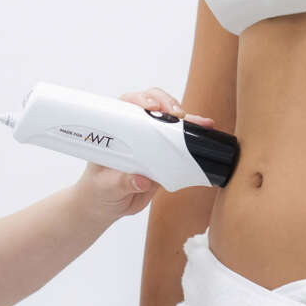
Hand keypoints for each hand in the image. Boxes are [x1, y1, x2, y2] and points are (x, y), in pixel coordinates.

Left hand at [73, 87, 215, 219]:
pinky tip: (206, 130)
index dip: (141, 100)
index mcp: (114, 130)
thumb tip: (141, 180)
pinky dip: (194, 135)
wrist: (107, 205)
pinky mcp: (164, 154)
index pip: (127, 104)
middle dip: (167, 104)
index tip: (151, 107)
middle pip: (152, 104)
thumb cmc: (99, 189)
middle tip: (177, 115)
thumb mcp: (106, 187)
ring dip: (187, 118)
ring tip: (200, 123)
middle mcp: (134, 130)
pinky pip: (181, 141)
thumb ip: (121, 183)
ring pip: (170, 119)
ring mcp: (151, 141)